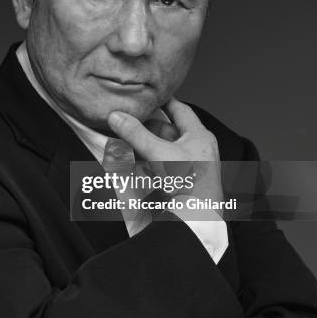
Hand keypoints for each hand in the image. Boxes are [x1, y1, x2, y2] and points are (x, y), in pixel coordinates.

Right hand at [108, 98, 222, 206]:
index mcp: (199, 137)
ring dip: (142, 146)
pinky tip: (131, 164)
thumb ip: (136, 134)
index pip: (180, 110)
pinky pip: (160, 167)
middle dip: (146, 126)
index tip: (148, 95)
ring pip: (162, 150)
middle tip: (127, 120)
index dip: (163, 101)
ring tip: (122, 141)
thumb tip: (117, 116)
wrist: (195, 222)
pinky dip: (145, 163)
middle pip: (168, 131)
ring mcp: (189, 168)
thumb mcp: (159, 153)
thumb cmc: (188, 184)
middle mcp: (196, 150)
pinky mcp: (181, 184)